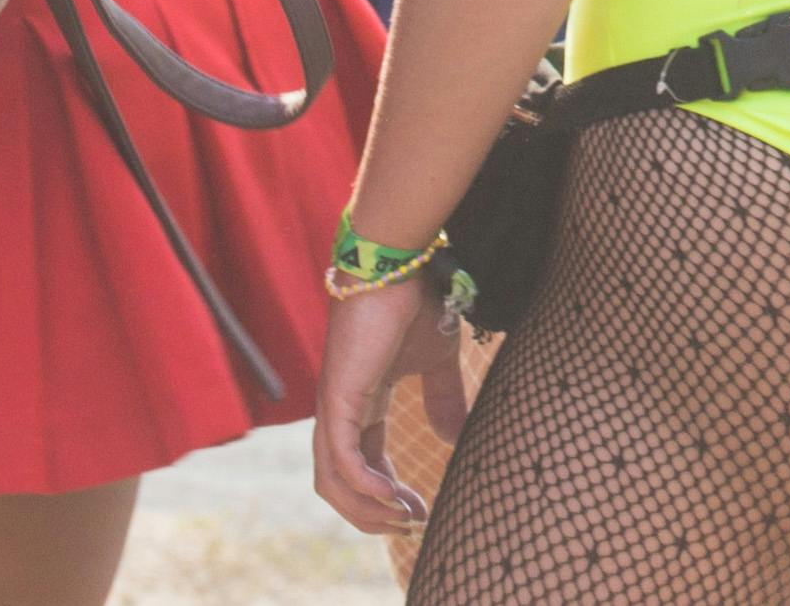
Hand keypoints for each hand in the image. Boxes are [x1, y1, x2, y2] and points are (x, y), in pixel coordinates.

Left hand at [308, 269, 465, 534]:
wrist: (399, 266)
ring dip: (366, 509)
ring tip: (403, 518)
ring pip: (334, 481)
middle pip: (339, 484)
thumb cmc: (415, 304)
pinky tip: (395, 496)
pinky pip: (342, 460)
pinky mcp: (338, 399)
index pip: (363, 463)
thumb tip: (455, 438)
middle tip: (413, 523)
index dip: (387, 492)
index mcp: (360, 404)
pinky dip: (365, 486)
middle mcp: (339, 412)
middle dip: (373, 513)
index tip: (422, 509)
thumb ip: (442, 399)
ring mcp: (334, 408)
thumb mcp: (436, 361)